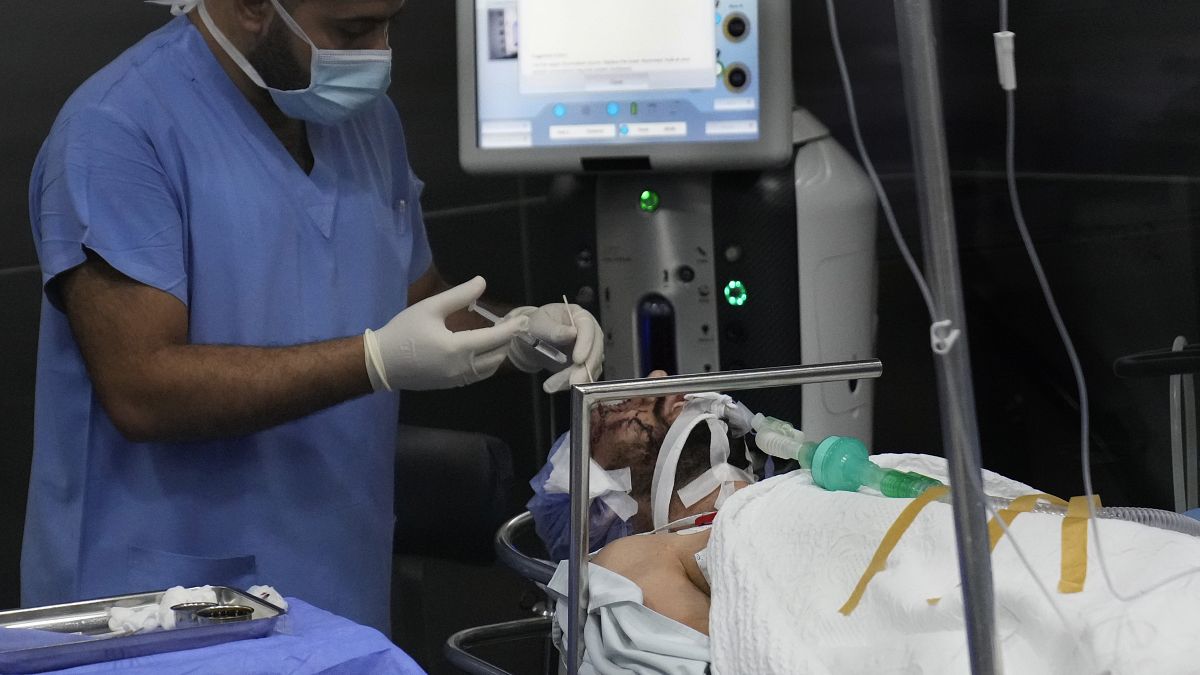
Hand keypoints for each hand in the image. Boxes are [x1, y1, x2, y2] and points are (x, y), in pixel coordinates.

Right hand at [363, 277, 527, 390]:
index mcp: (458, 348)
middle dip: (507, 340)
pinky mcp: (451, 385)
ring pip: (490, 369)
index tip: (523, 319)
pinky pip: (478, 375)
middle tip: (510, 324)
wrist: (380, 363)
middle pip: (497, 356)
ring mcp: (457, 380)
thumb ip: (459, 295)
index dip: (512, 328)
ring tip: (499, 336)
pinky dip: (486, 363)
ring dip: (498, 353)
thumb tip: (482, 282)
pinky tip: (482, 350)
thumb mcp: (430, 308)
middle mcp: (462, 368)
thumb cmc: (403, 332)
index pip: (495, 339)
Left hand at [505, 303, 603, 392]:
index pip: (588, 327)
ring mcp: (589, 350)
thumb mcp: (539, 323)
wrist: (533, 339)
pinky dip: (568, 384)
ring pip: (590, 367)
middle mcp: (589, 333)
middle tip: (573, 382)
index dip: (586, 343)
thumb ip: (554, 329)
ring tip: (551, 385)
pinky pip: (583, 377)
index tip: (578, 359)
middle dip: (585, 369)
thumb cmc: (536, 325)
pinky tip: (554, 386)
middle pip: (595, 350)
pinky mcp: (585, 365)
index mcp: (579, 316)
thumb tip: (572, 333)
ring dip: (573, 379)